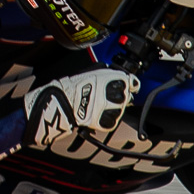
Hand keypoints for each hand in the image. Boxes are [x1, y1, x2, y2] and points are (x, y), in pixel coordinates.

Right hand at [23, 68, 140, 146]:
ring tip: (101, 104)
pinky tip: (99, 113)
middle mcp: (114, 94)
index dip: (128, 84)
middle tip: (108, 95)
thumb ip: (110, 73)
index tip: (127, 85)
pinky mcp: (104, 121)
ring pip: (120, 110)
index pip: (130, 82)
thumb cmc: (74, 84)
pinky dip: (108, 119)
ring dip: (114, 108)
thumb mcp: (93, 71)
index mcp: (112, 79)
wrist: (63, 100)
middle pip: (126, 96)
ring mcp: (110, 109)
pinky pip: (112, 122)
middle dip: (120, 96)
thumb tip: (120, 75)